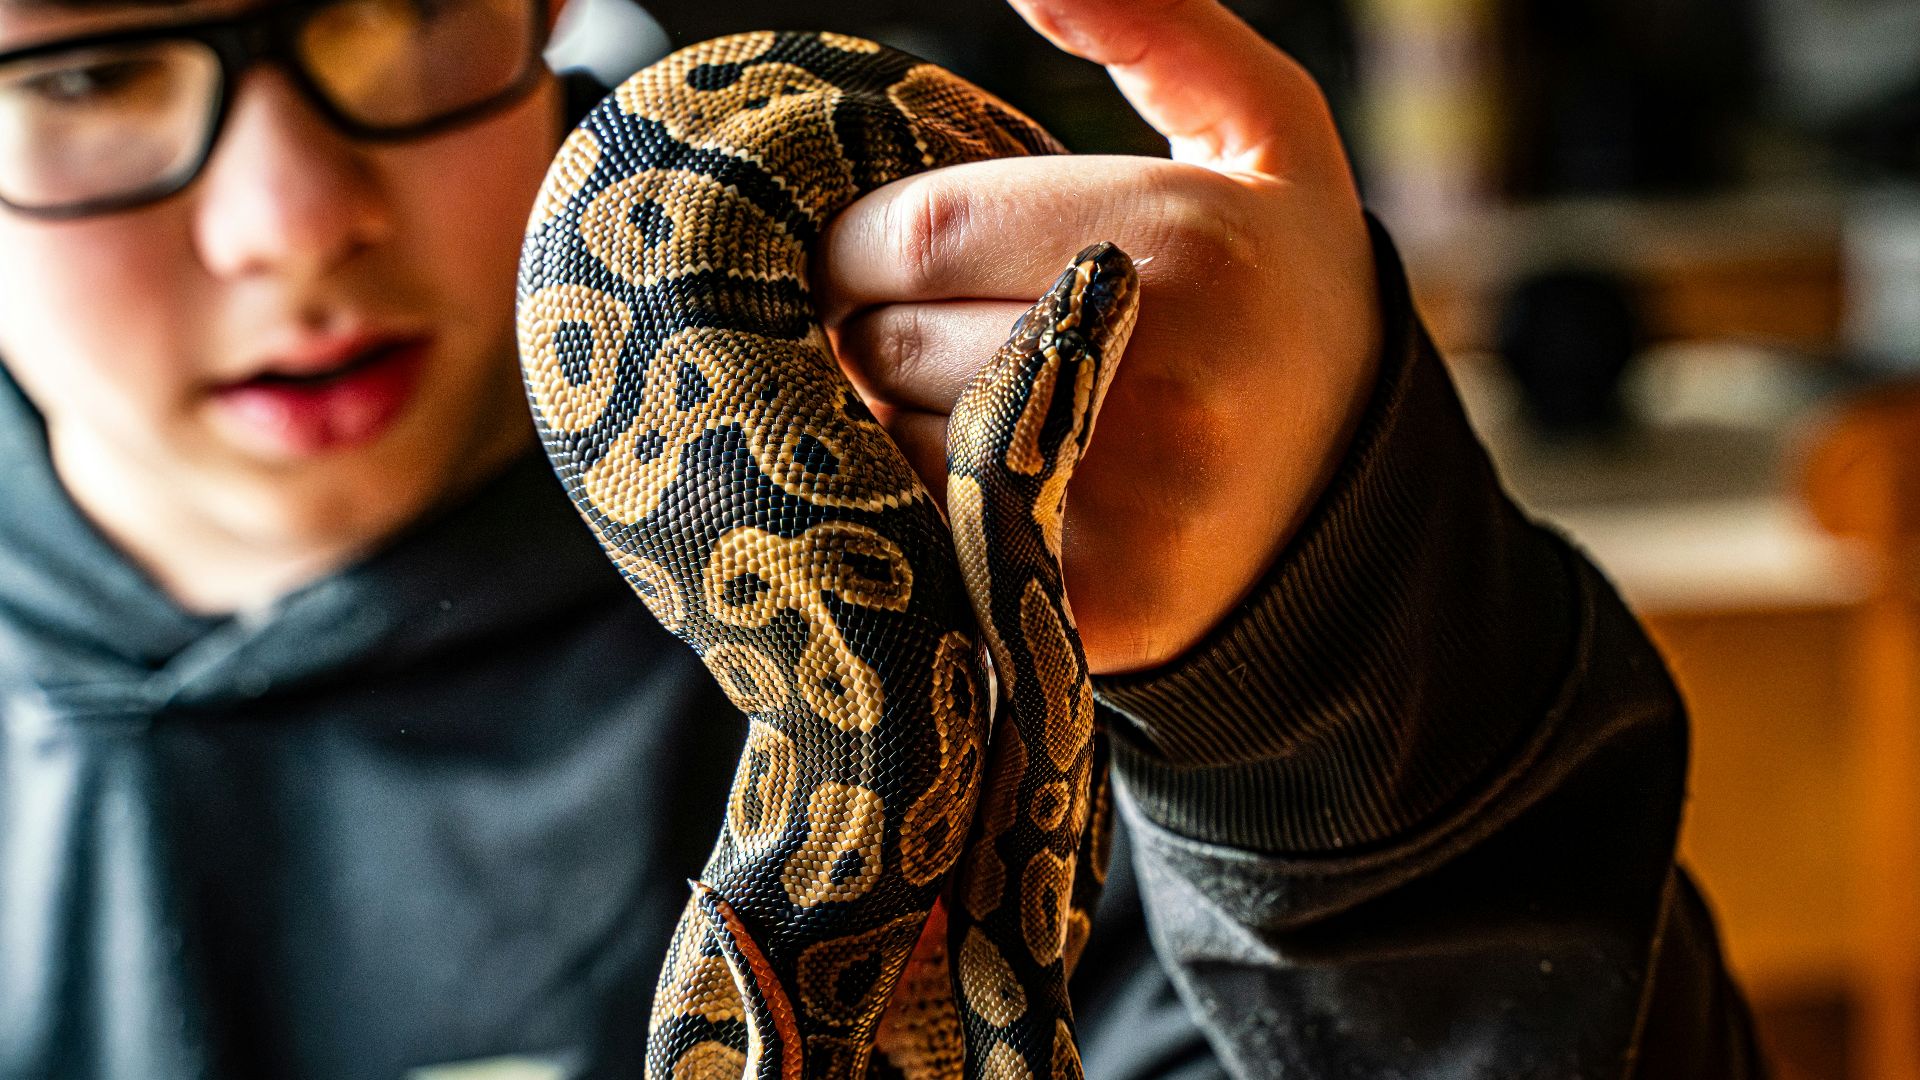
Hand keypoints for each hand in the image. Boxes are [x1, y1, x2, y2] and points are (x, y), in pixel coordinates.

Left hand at [817, 0, 1380, 674]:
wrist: (1363, 502)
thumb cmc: (1287, 295)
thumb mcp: (1266, 134)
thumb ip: (1159, 27)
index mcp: (1181, 247)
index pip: (917, 230)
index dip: (854, 241)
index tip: (861, 250)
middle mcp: (1154, 385)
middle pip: (887, 342)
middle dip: (866, 329)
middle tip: (908, 326)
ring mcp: (1125, 513)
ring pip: (891, 446)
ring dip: (885, 418)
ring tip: (957, 399)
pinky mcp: (1090, 611)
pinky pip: (928, 542)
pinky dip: (920, 508)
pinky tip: (979, 482)